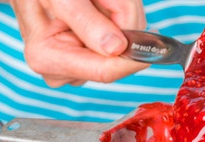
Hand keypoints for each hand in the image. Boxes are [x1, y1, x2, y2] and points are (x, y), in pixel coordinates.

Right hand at [10, 0, 147, 86]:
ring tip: (96, 0)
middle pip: (116, 59)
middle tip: (107, 1)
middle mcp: (62, 70)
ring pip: (121, 49)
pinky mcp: (89, 58)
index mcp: (48, 57)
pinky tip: (99, 7)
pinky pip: (118, 44)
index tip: (156, 42)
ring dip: (120, 18)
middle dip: (122, 24)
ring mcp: (77, 66)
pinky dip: (117, 20)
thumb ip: (87, 21)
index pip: (105, 70)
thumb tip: (115, 48)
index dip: (134, 56)